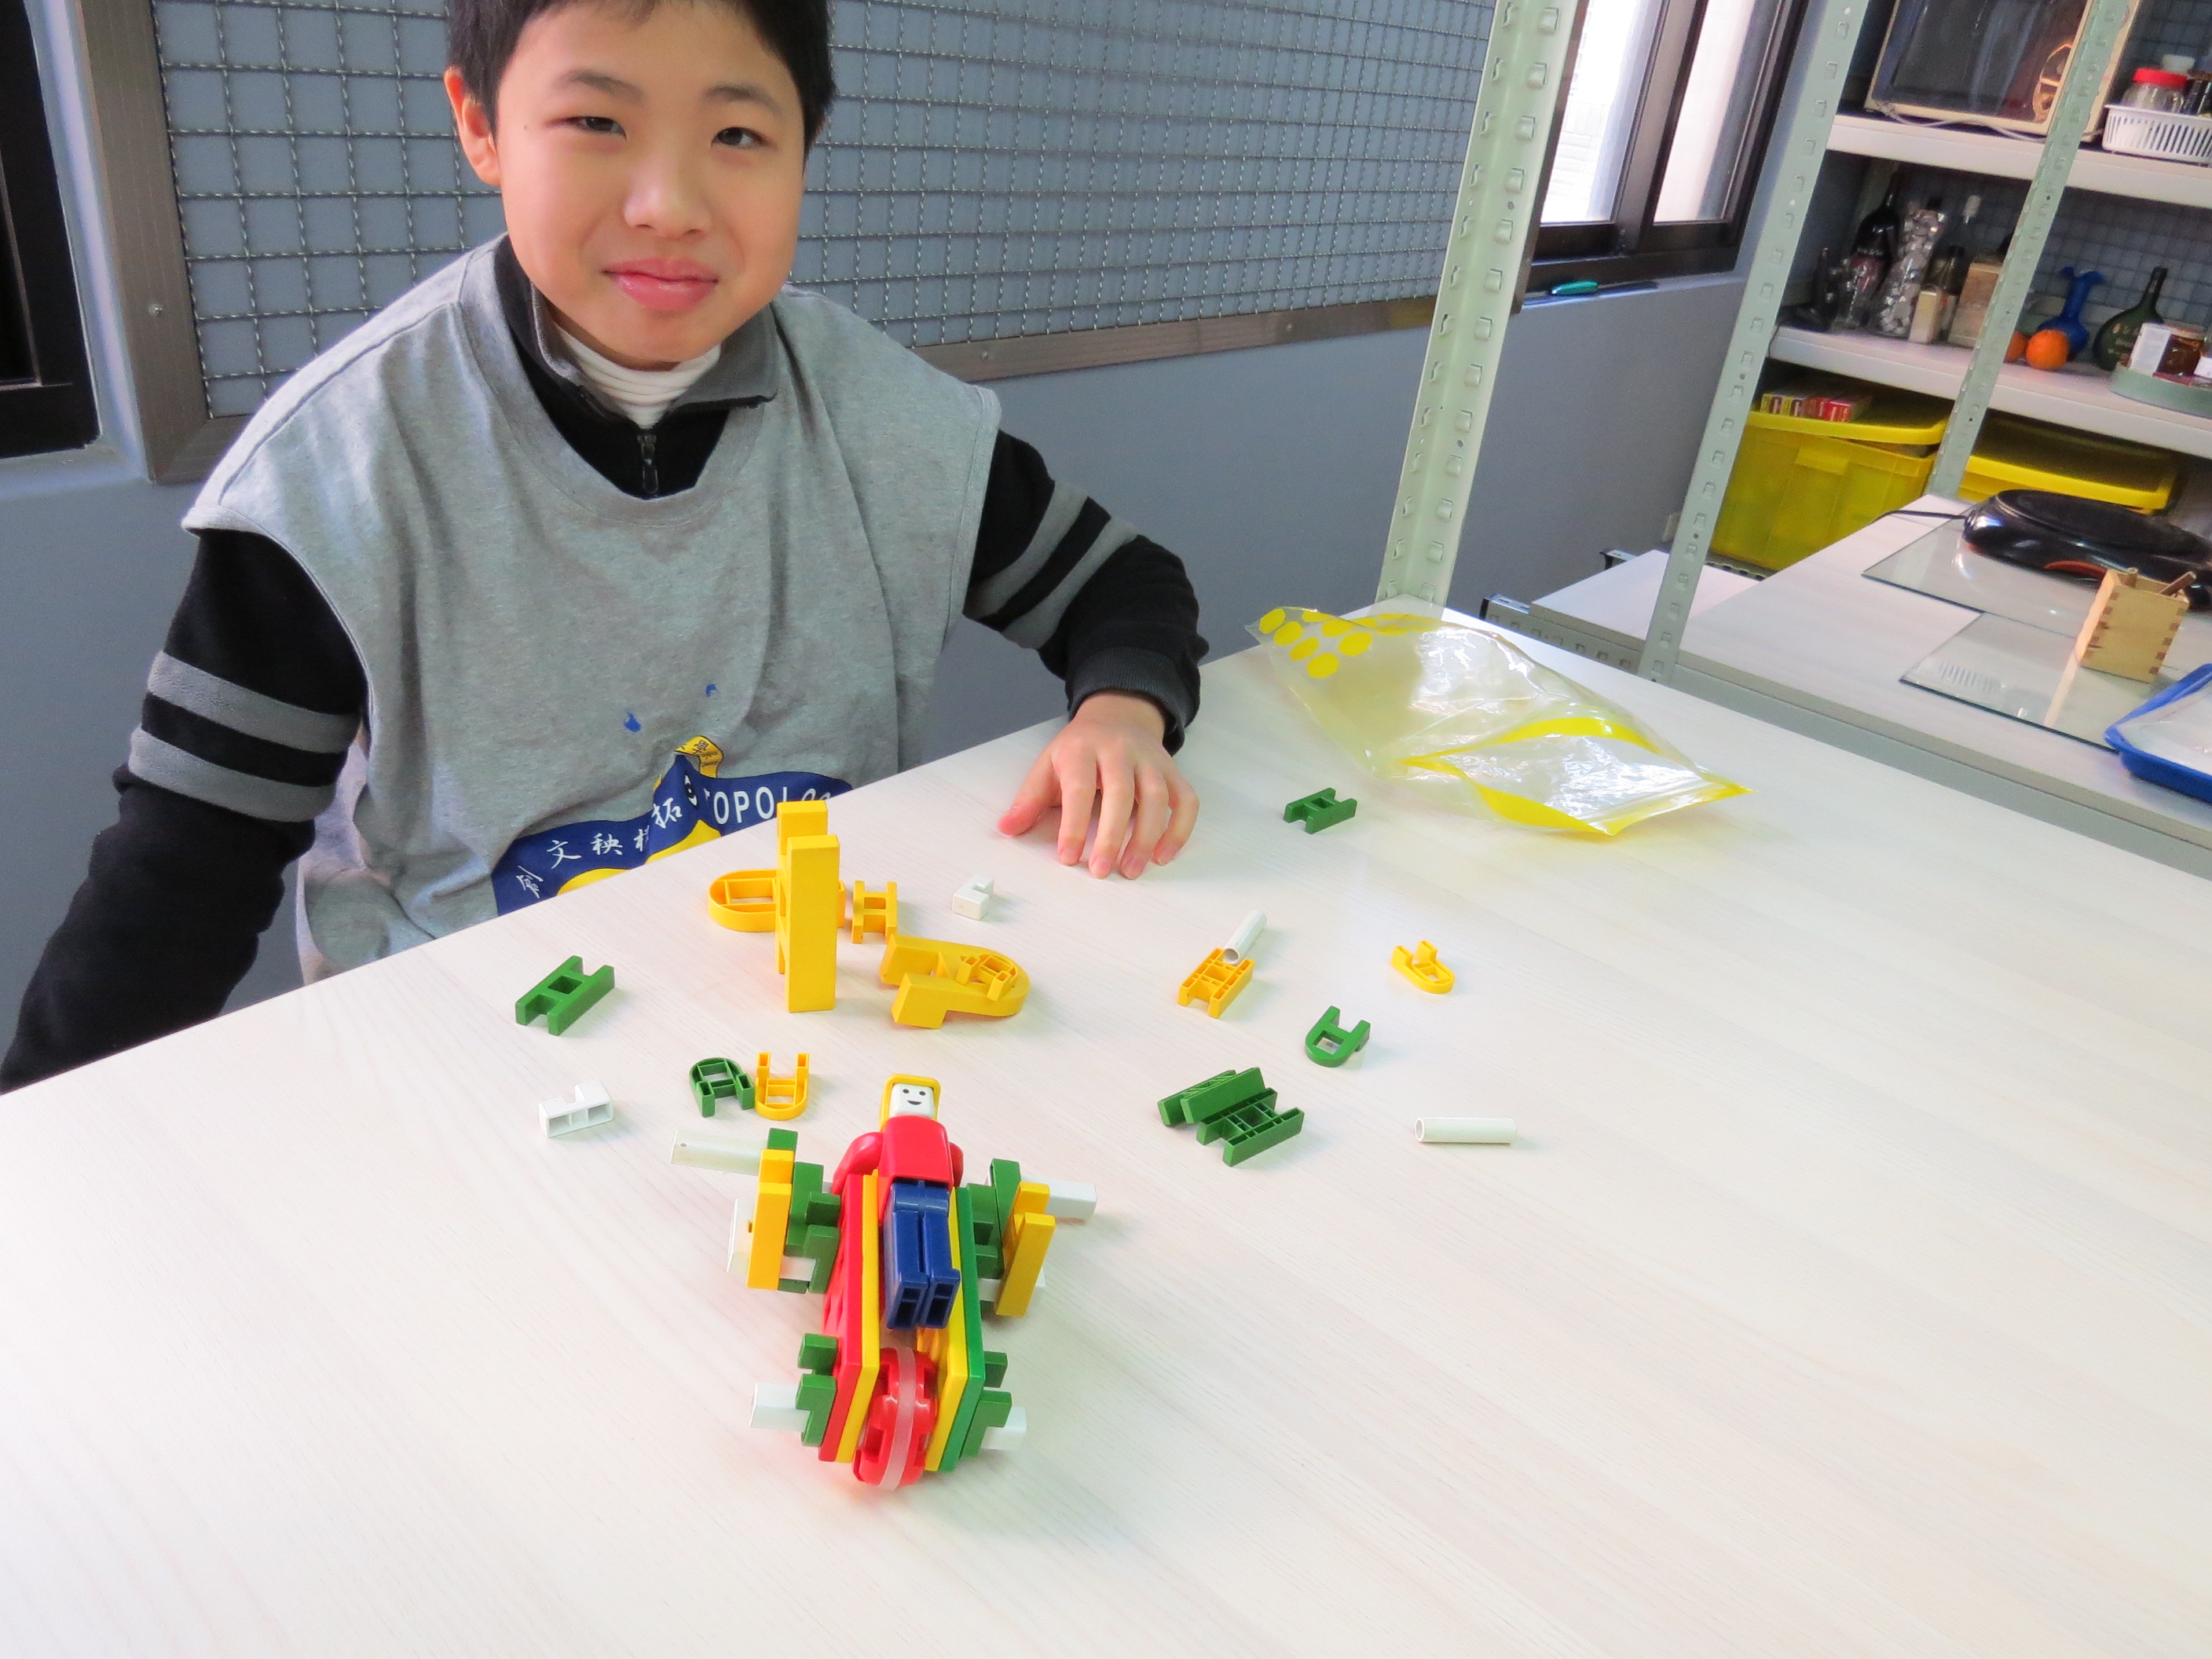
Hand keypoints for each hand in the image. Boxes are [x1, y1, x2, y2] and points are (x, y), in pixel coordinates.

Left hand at [998, 692, 1198, 877]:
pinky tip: (1163, 855)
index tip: (1067, 857)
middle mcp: (1120, 750)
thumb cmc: (1079, 749)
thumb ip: (1030, 798)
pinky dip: (1179, 830)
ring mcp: (1150, 760)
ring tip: (1132, 870)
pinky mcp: (1172, 771)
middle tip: (1102, 871)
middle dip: (1112, 836)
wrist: (1117, 715)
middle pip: (1122, 793)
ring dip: (1147, 837)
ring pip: (1157, 797)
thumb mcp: (1048, 764)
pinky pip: (1185, 800)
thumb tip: (1007, 829)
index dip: (1073, 824)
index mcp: (1082, 749)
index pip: (1079, 788)